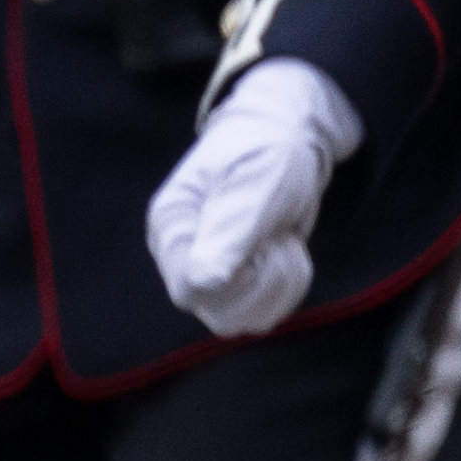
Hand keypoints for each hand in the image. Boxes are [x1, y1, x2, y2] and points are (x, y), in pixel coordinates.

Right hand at [143, 58, 366, 342]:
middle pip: (219, 313)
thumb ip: (229, 232)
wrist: (284, 140)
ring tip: (281, 243)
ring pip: (244, 319)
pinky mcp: (234, 282)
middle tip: (275, 239)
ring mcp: (208, 273)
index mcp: (172, 227)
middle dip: (265, 282)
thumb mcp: (255, 184)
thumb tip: (203, 283)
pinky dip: (287, 288)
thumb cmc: (265, 152)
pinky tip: (283, 251)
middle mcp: (181, 257)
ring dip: (280, 285)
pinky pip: (263, 313)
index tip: (260, 244)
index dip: (235, 280)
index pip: (190, 290)